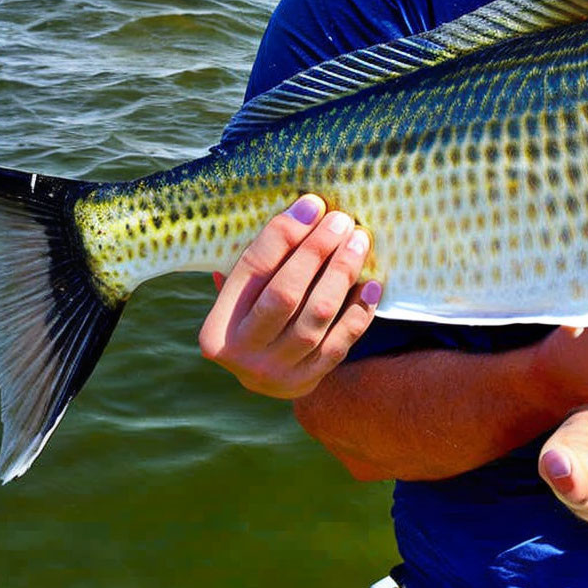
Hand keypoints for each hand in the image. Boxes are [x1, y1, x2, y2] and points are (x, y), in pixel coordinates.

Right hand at [199, 195, 380, 398]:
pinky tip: (371, 283)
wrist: (269, 376)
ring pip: (316, 316)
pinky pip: (341, 342)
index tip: (312, 205)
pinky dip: (359, 310)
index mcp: (216, 327)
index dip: (284, 233)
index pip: (251, 269)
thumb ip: (263, 260)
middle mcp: (241, 354)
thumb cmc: (258, 314)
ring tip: (359, 242)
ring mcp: (275, 373)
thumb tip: (304, 209)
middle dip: (316, 251)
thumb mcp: (246, 292)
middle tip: (341, 220)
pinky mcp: (308, 382)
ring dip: (341, 273)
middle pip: (284, 293)